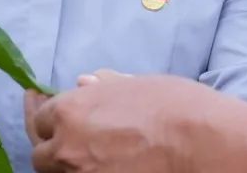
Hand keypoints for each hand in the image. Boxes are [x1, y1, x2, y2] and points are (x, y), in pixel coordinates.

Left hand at [26, 71, 205, 172]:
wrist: (205, 145)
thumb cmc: (175, 107)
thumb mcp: (136, 85)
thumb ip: (104, 88)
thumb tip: (85, 82)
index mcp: (71, 112)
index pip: (41, 118)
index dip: (47, 116)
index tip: (48, 111)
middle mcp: (68, 147)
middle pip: (41, 153)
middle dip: (51, 146)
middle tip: (59, 139)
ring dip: (65, 166)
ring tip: (79, 155)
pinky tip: (98, 166)